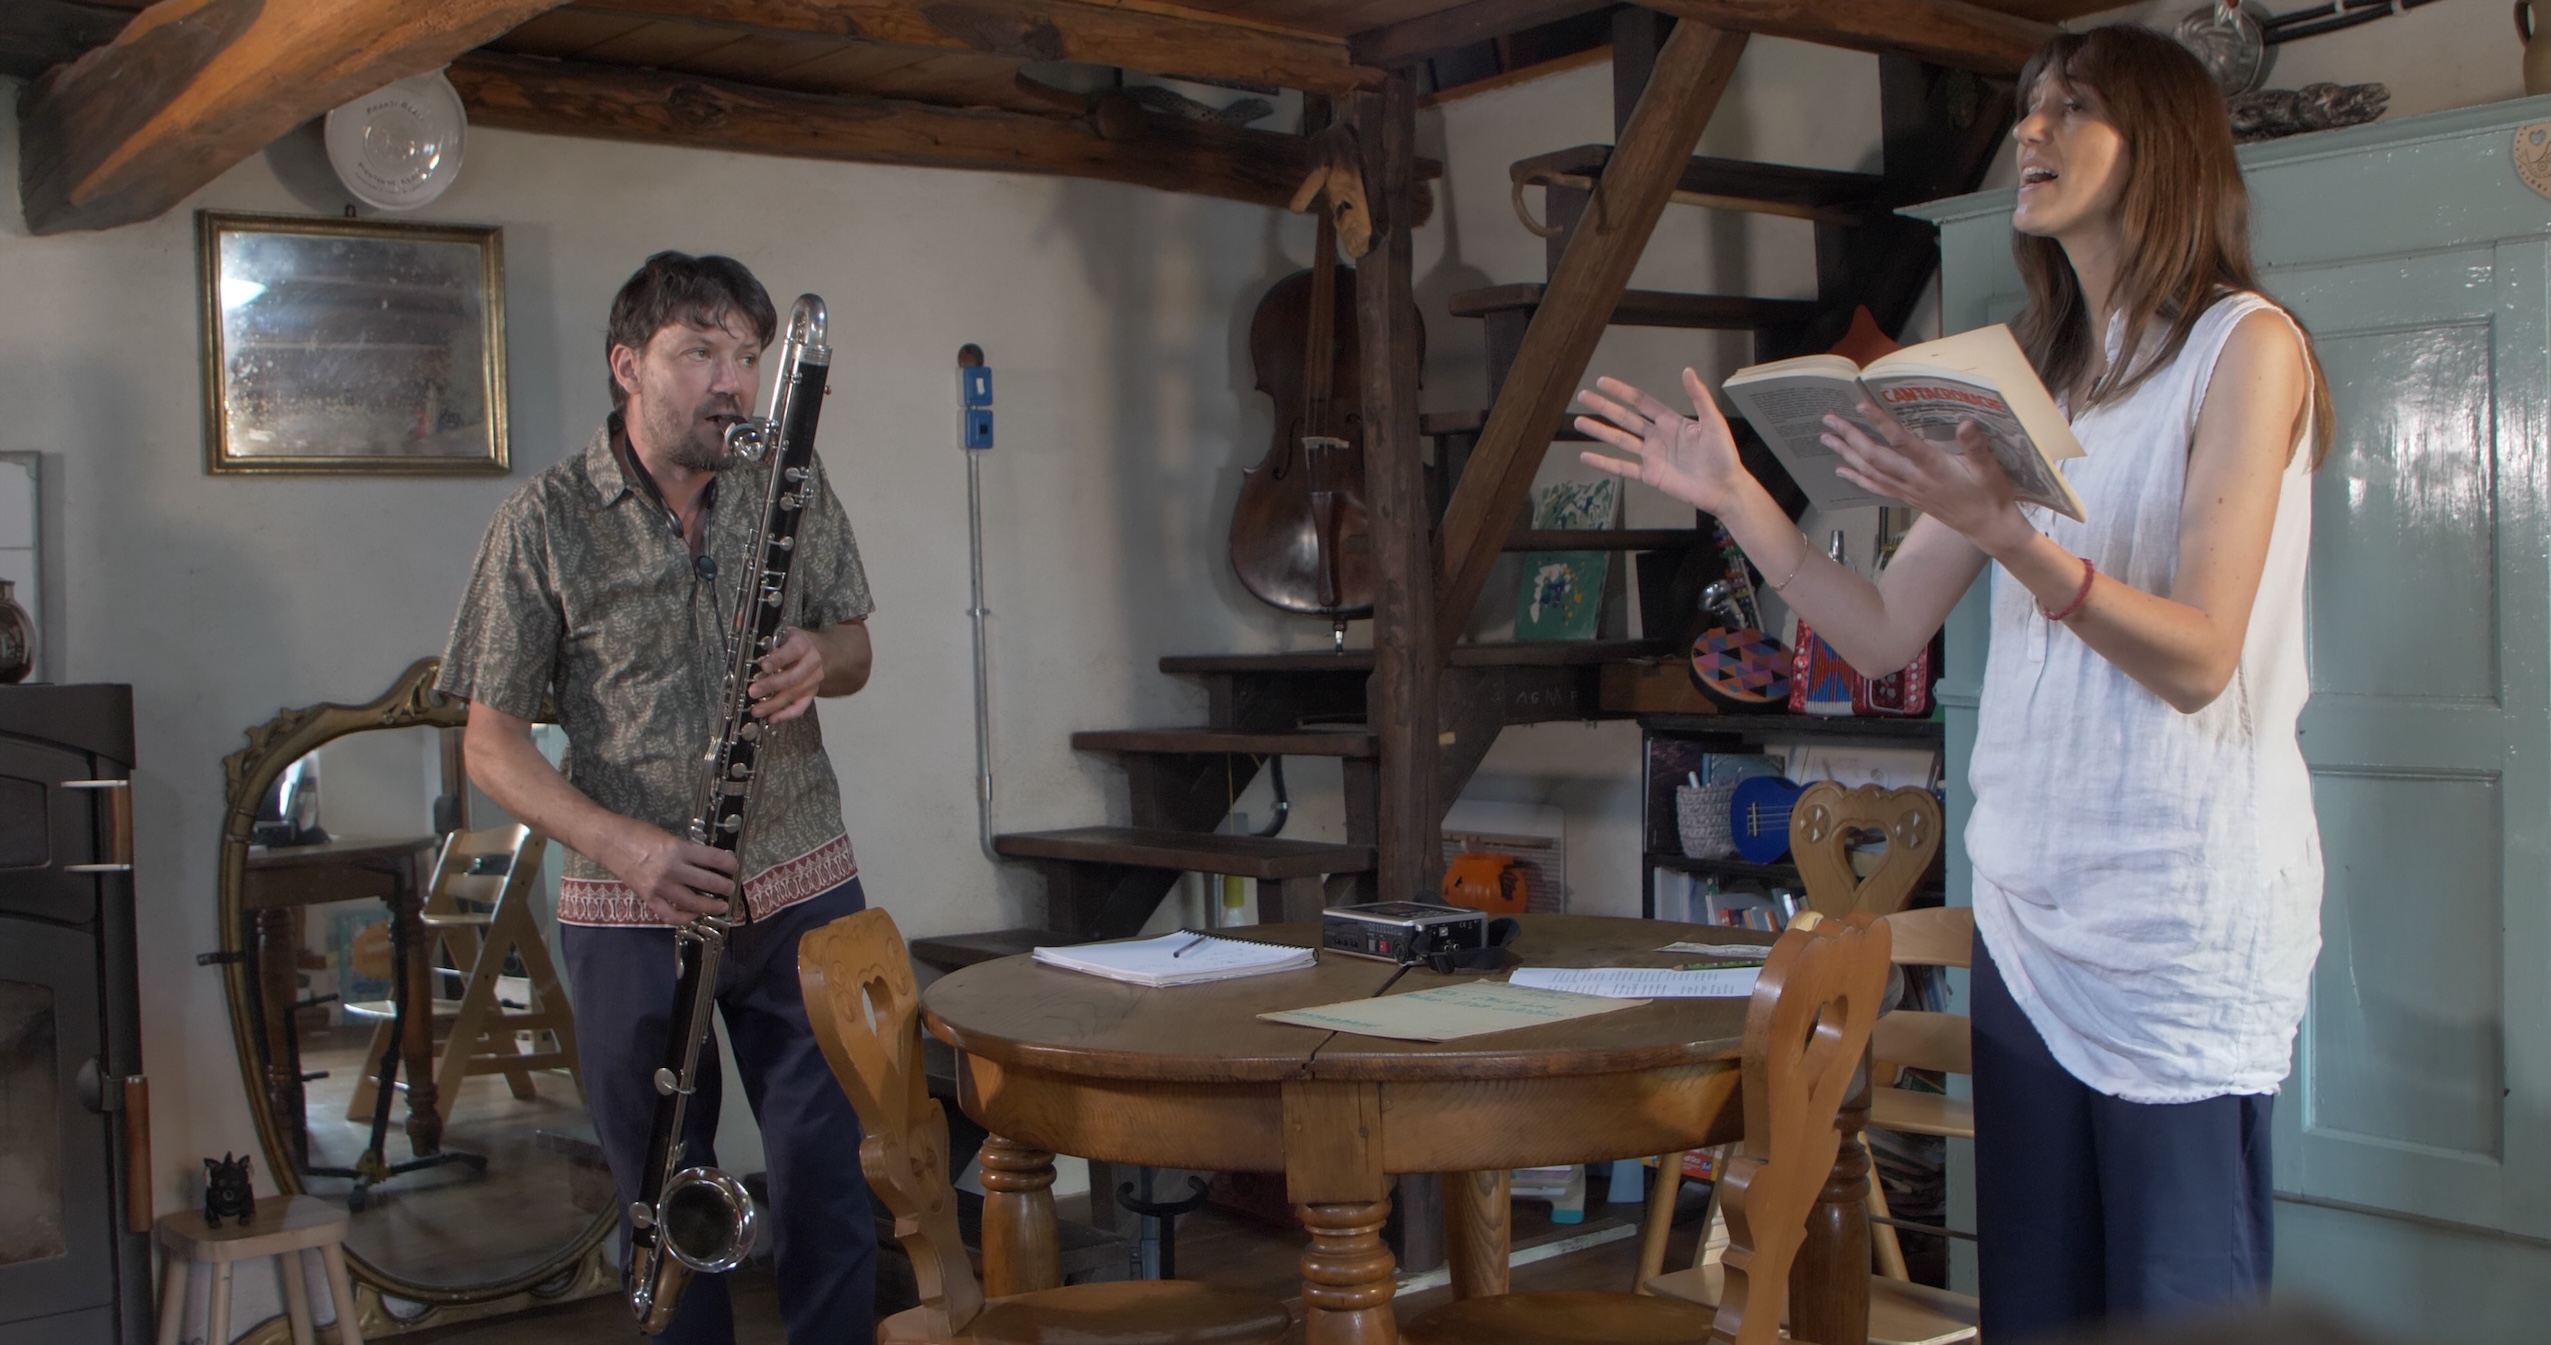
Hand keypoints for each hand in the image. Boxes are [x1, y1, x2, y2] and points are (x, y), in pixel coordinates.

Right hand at [604, 820, 739, 922]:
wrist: (609, 842)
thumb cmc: (638, 833)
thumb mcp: (668, 836)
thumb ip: (686, 850)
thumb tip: (707, 862)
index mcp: (678, 849)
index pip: (713, 858)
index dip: (729, 864)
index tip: (734, 867)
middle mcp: (672, 869)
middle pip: (707, 883)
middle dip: (724, 887)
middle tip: (730, 888)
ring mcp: (659, 887)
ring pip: (692, 903)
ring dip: (710, 906)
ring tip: (720, 906)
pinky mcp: (648, 898)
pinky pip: (670, 914)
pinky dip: (684, 918)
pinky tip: (693, 915)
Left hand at [748, 626, 823, 721]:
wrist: (819, 651)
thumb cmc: (794, 643)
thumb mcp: (781, 632)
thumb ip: (761, 630)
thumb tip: (740, 619)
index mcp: (802, 644)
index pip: (792, 652)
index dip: (777, 659)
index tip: (763, 666)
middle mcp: (811, 663)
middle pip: (792, 677)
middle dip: (771, 686)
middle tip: (752, 691)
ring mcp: (813, 680)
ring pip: (794, 694)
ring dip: (774, 704)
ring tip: (756, 710)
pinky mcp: (812, 693)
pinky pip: (801, 707)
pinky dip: (787, 714)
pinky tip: (772, 718)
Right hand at [1571, 369, 1755, 515]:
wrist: (1724, 487)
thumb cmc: (1723, 454)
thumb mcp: (1713, 421)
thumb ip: (1699, 397)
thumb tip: (1687, 371)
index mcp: (1671, 422)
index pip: (1641, 402)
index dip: (1622, 392)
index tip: (1603, 382)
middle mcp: (1657, 437)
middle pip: (1624, 418)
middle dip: (1603, 407)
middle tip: (1583, 396)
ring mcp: (1651, 456)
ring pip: (1619, 440)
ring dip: (1598, 431)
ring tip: (1578, 422)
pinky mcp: (1649, 475)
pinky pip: (1622, 468)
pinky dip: (1604, 463)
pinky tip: (1587, 456)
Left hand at [1823, 404, 2034, 555]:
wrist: (1987, 527)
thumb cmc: (1990, 495)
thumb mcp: (1990, 469)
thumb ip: (1976, 447)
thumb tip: (1966, 423)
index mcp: (1934, 467)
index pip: (1901, 442)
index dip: (1880, 423)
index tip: (1860, 406)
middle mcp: (1914, 479)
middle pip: (1875, 456)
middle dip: (1850, 437)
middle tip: (1829, 419)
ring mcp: (1908, 490)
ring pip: (1870, 471)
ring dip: (1846, 454)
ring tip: (1826, 438)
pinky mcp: (1908, 498)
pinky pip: (1876, 487)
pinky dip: (1857, 477)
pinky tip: (1842, 470)